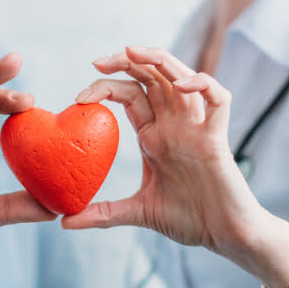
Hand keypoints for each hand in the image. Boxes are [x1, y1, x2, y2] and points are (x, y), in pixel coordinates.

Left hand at [65, 47, 288, 287]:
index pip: (130, 95)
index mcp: (155, 136)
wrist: (224, 235)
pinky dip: (201, 85)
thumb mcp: (137, 213)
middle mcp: (175, 125)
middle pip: (152, 76)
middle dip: (125, 62)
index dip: (106, 86)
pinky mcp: (217, 137)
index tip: (79, 98)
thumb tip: (64, 223)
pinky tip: (181, 85)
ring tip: (131, 52)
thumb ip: (103, 214)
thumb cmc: (189, 220)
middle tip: (97, 63)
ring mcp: (197, 128)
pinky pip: (217, 98)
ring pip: (182, 77)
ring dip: (158, 60)